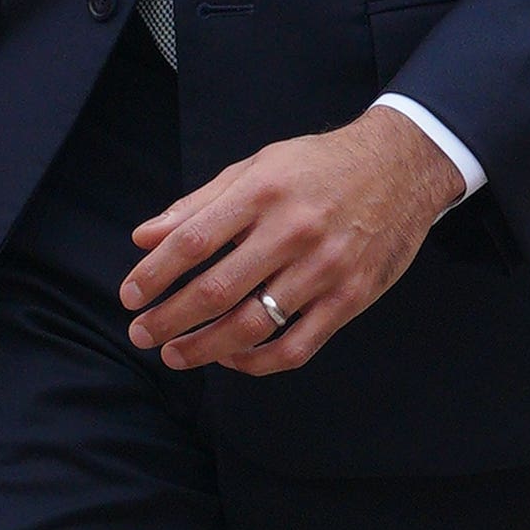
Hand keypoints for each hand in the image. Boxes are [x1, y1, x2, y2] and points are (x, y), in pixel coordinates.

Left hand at [118, 104, 466, 375]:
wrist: (399, 169)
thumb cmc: (316, 167)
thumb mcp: (254, 168)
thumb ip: (197, 205)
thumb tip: (143, 238)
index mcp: (262, 192)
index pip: (193, 242)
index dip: (155, 274)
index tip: (129, 295)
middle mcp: (292, 231)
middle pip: (217, 289)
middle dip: (170, 319)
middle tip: (140, 334)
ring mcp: (324, 269)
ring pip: (254, 325)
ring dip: (206, 348)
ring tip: (176, 355)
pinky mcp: (350, 298)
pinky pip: (297, 346)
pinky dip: (258, 362)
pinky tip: (231, 360)